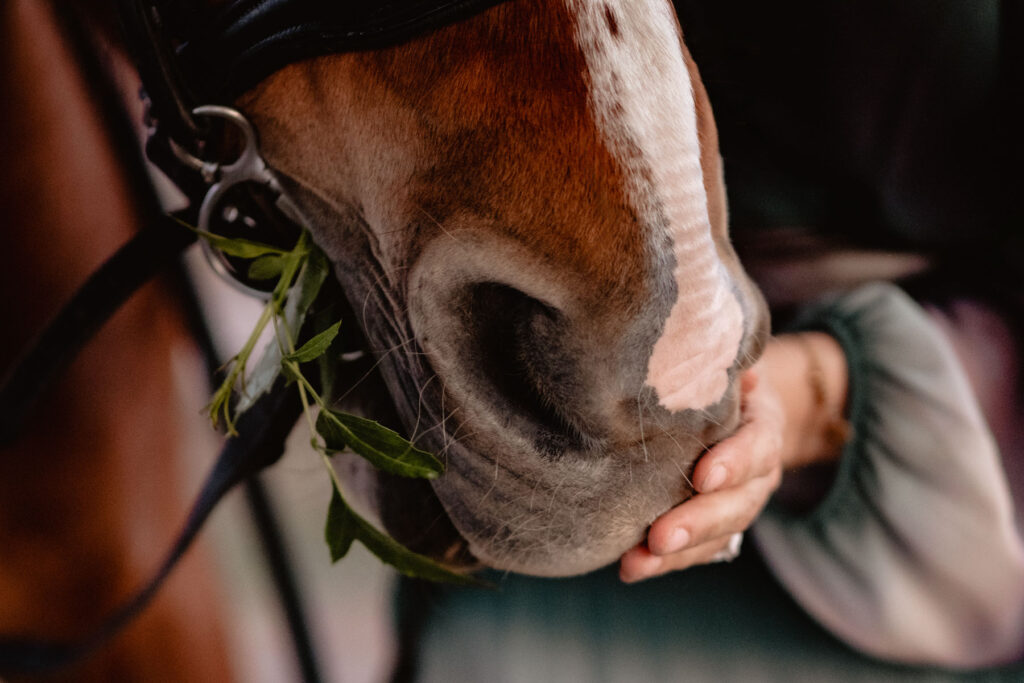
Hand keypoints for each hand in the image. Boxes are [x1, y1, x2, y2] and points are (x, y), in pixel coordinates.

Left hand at [619, 369, 784, 581]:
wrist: (739, 407)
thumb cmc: (719, 379)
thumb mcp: (723, 363)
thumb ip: (714, 360)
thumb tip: (699, 343)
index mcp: (763, 427)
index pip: (756, 446)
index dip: (734, 462)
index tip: (705, 476)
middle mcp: (758, 473)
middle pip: (738, 504)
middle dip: (698, 522)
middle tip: (659, 537)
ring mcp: (738, 504)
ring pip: (718, 536)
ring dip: (677, 555)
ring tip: (636, 562)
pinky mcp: (715, 527)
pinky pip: (698, 551)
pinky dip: (666, 564)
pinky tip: (630, 568)